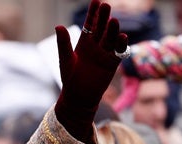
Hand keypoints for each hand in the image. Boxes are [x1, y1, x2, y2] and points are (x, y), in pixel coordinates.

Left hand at [54, 0, 128, 141]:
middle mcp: (96, 45)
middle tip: (106, 5)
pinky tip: (123, 37)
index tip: (96, 0)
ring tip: (113, 21)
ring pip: (111, 38)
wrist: (79, 96)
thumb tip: (58, 25)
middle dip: (103, 17)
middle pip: (101, 28)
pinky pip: (119, 51)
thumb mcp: (65, 59)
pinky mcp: (113, 63)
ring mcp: (105, 53)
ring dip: (113, 30)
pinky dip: (121, 44)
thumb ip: (63, 43)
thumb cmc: (70, 78)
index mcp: (84, 42)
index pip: (90, 24)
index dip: (93, 13)